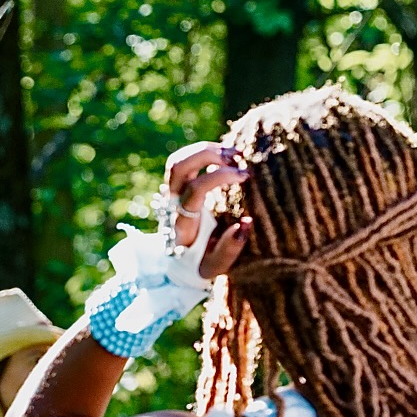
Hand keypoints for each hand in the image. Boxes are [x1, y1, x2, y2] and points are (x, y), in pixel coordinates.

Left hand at [159, 143, 252, 278]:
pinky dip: (203, 152)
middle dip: (209, 154)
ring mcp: (170, 195)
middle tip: (237, 157)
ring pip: (178, 161)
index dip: (220, 176)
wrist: (178, 265)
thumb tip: (245, 223)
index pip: (195, 190)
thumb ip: (229, 249)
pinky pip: (183, 162)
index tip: (245, 176)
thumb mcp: (215, 266)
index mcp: (183, 225)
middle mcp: (171, 207)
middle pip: (179, 167)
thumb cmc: (200, 264)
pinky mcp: (174, 189)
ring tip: (234, 153)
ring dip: (206, 149)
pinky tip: (225, 156)